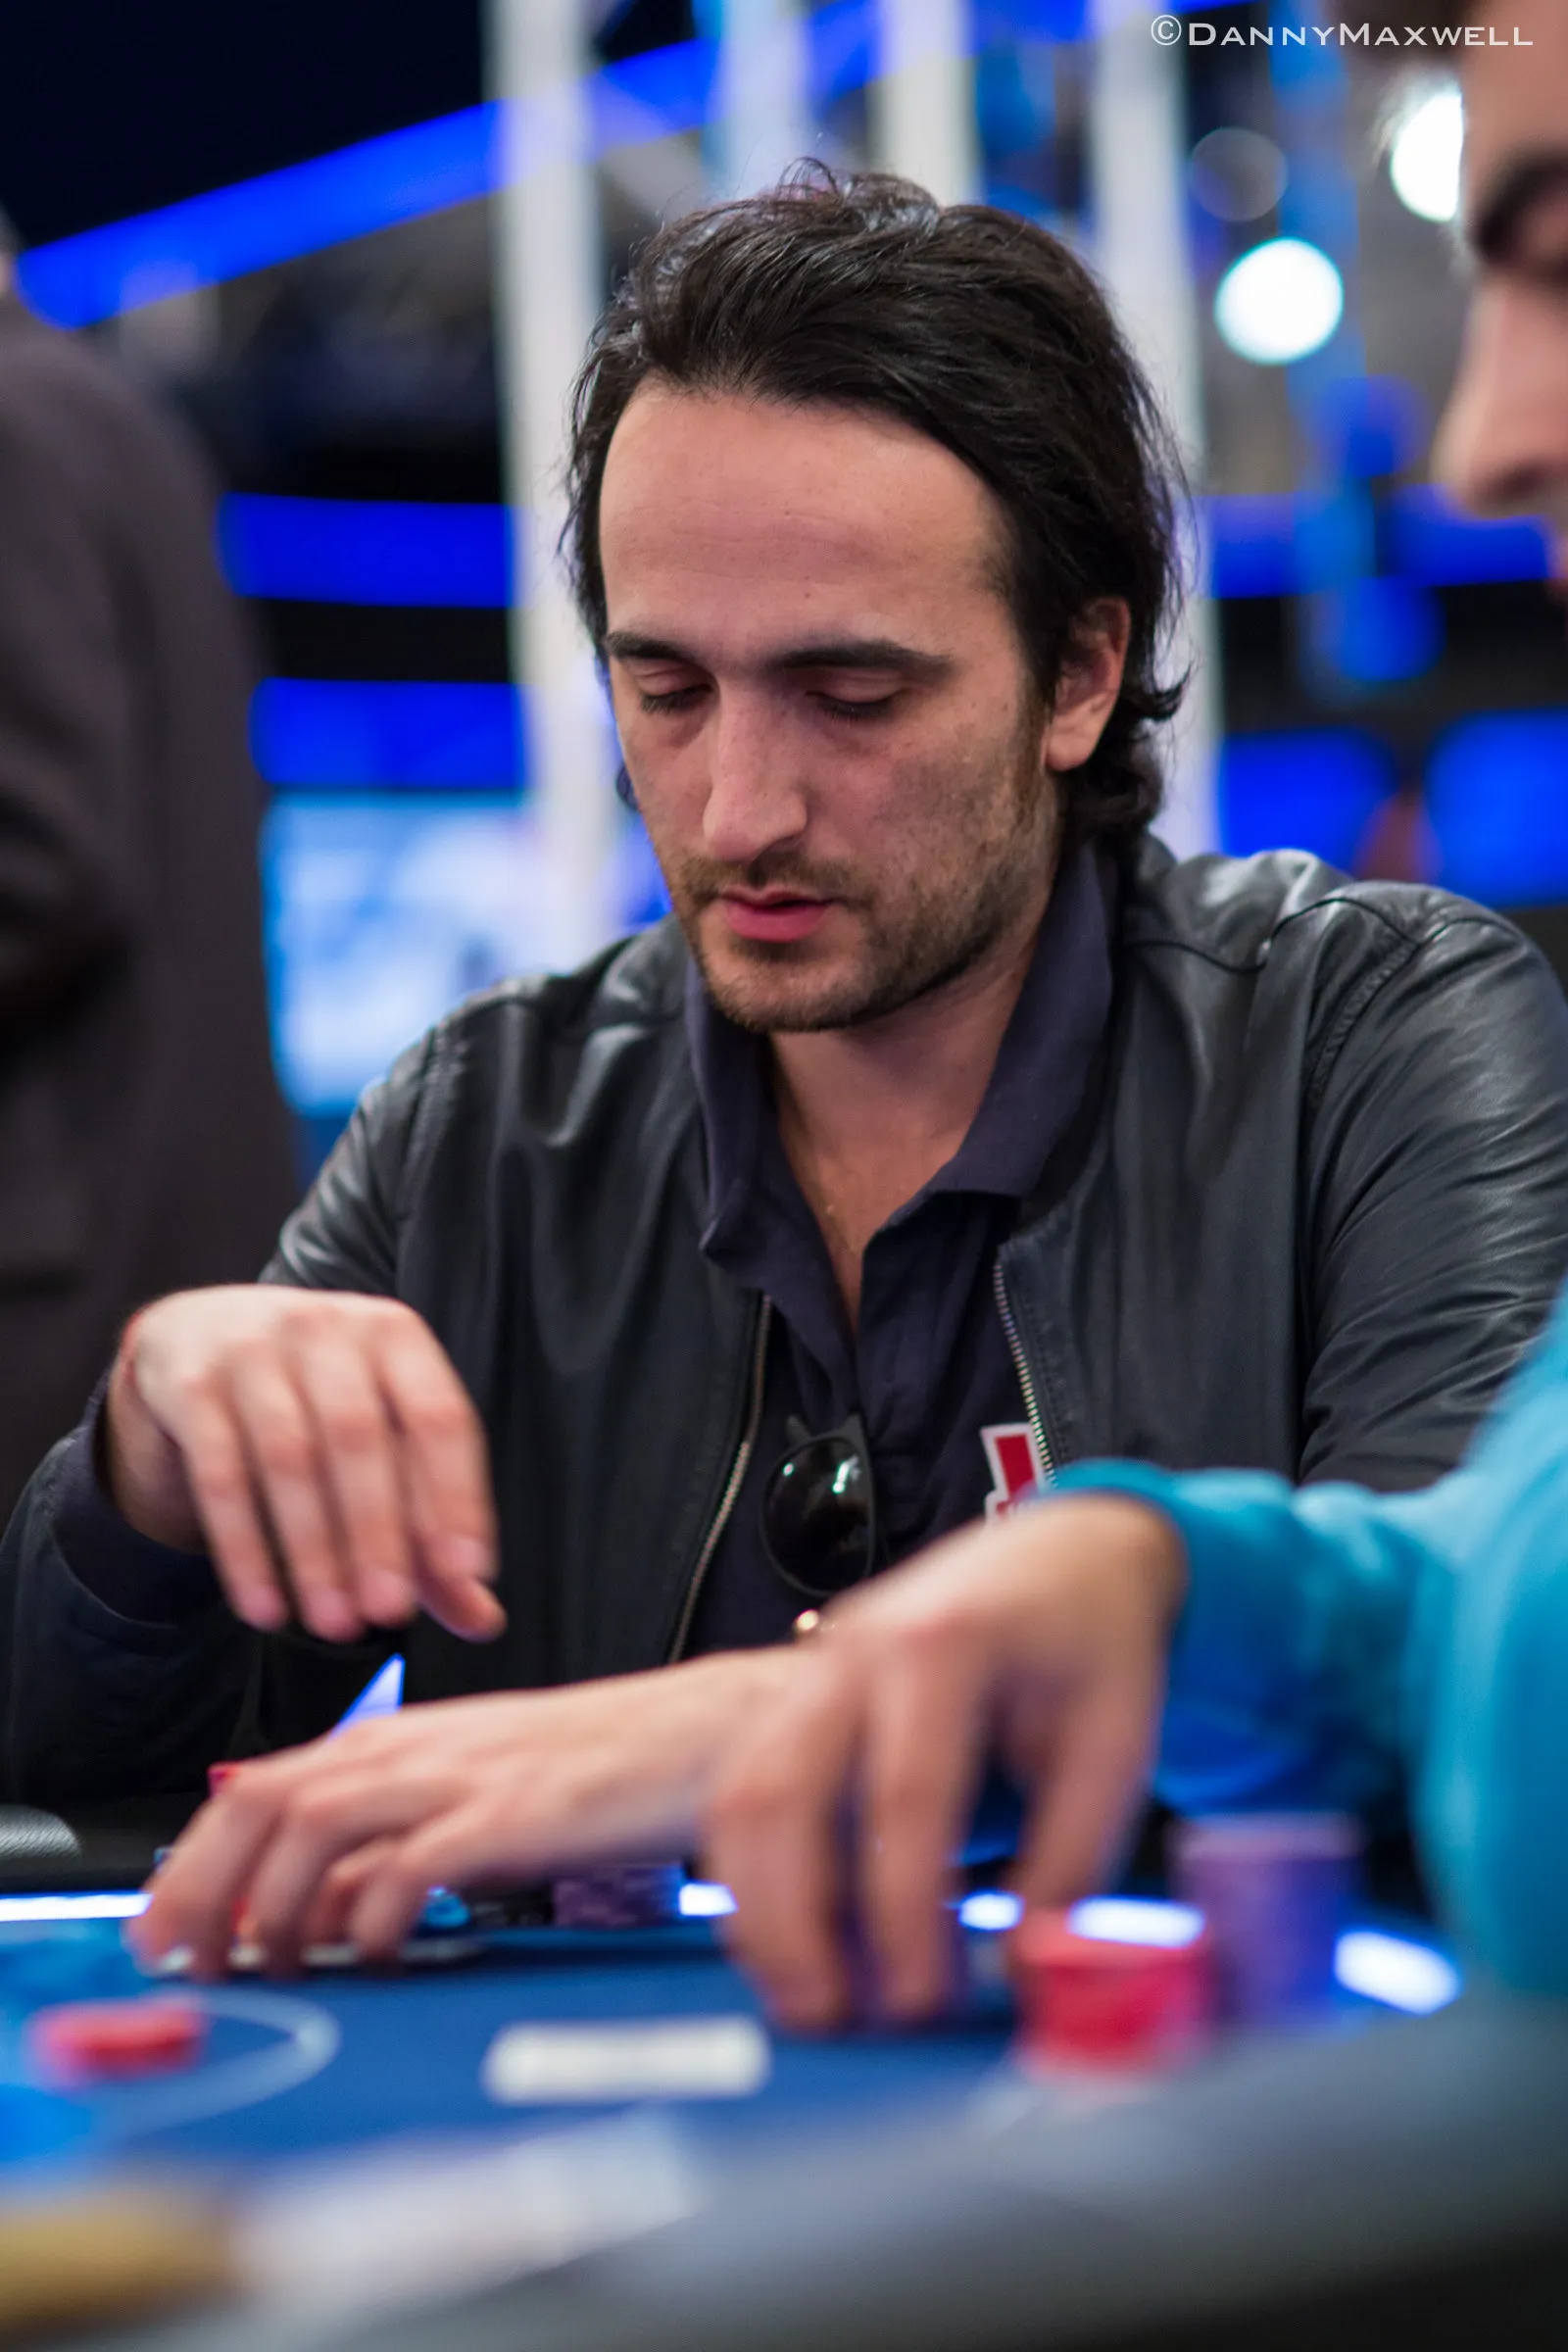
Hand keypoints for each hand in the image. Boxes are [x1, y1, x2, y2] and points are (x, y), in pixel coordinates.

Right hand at [106, 1285, 503, 1644]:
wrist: (201, 1332)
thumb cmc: (318, 1394)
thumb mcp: (381, 1434)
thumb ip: (428, 1524)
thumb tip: (480, 1616)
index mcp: (395, 1336)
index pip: (438, 1416)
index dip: (456, 1496)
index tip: (466, 1572)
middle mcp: (327, 1329)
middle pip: (359, 1438)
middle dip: (378, 1533)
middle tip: (389, 1612)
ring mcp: (254, 1349)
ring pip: (288, 1459)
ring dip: (314, 1552)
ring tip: (334, 1624)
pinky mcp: (193, 1385)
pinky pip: (220, 1476)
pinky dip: (245, 1551)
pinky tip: (265, 1609)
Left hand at [129, 1651, 796, 1977]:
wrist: (714, 1732)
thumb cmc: (607, 1771)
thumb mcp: (482, 1794)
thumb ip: (399, 1840)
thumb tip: (312, 1912)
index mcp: (407, 1738)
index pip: (262, 1781)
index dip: (194, 1858)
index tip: (162, 1928)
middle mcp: (423, 1746)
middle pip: (267, 1799)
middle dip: (203, 1886)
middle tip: (183, 1963)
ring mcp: (468, 1773)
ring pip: (317, 1824)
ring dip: (272, 1904)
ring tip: (270, 1968)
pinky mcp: (518, 1813)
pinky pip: (413, 1866)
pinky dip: (374, 1917)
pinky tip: (378, 1958)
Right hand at [704, 1495, 1186, 2029]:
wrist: (1063, 1555)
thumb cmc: (1091, 1645)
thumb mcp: (1114, 1749)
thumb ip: (1071, 1863)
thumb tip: (1025, 1970)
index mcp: (942, 1647)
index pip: (905, 1799)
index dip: (905, 1914)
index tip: (924, 2000)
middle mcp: (856, 1649)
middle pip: (782, 1794)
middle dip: (795, 1925)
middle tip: (838, 2020)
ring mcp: (812, 1668)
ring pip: (741, 1795)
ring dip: (759, 1910)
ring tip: (810, 2000)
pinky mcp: (794, 1695)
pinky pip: (742, 1790)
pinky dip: (752, 1878)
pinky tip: (795, 1943)